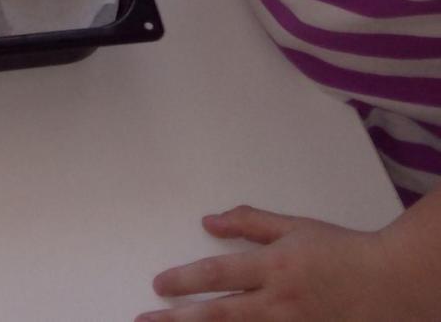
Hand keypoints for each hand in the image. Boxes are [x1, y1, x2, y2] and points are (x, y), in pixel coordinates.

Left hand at [137, 205, 401, 321]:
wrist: (388, 282)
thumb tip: (210, 220)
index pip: (217, 275)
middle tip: (145, 319)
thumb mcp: (294, 227)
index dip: (184, 281)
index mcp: (272, 267)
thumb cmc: (341, 250)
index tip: (158, 285)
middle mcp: (278, 302)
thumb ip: (250, 223)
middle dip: (177, 320)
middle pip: (218, 314)